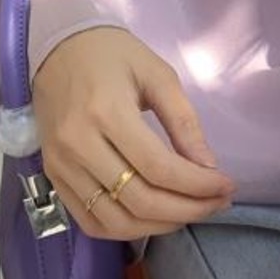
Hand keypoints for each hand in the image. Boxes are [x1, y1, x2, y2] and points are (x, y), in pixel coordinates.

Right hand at [31, 26, 235, 240]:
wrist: (57, 48)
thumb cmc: (113, 55)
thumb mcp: (159, 75)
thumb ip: (184, 123)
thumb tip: (208, 168)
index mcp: (106, 112)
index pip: (158, 167)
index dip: (197, 185)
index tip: (226, 187)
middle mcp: (78, 145)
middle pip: (139, 199)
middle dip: (187, 209)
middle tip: (216, 204)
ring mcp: (61, 166)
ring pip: (115, 220)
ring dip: (159, 225)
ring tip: (190, 212)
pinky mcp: (53, 177)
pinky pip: (90, 221)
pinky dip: (125, 230)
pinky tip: (153, 218)